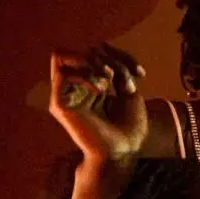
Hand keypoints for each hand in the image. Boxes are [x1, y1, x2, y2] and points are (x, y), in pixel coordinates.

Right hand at [49, 44, 148, 171]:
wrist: (123, 151)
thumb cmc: (129, 127)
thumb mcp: (128, 92)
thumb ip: (115, 70)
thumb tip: (100, 47)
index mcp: (92, 83)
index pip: (97, 52)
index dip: (120, 55)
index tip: (141, 74)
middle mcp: (75, 86)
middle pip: (84, 50)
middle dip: (111, 58)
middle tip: (126, 78)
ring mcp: (65, 93)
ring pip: (64, 55)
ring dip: (93, 62)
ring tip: (109, 79)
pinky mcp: (58, 103)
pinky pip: (62, 72)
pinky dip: (85, 74)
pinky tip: (101, 89)